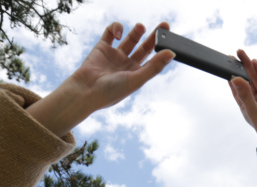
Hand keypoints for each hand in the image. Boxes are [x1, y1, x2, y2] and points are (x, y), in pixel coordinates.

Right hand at [27, 22, 174, 136]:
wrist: (85, 91)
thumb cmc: (111, 91)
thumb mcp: (136, 79)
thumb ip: (154, 66)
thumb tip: (172, 53)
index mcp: (137, 74)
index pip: (154, 59)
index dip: (162, 48)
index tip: (169, 37)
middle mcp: (128, 65)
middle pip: (145, 47)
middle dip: (153, 37)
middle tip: (164, 25)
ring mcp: (115, 56)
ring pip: (130, 39)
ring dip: (137, 32)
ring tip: (140, 27)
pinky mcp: (102, 47)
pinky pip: (110, 33)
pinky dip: (115, 28)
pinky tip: (118, 32)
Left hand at [229, 50, 256, 150]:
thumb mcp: (253, 111)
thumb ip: (245, 95)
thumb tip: (235, 79)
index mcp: (245, 105)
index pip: (236, 88)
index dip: (231, 77)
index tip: (224, 65)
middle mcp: (255, 99)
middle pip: (246, 79)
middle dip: (240, 67)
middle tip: (233, 54)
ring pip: (256, 77)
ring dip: (249, 66)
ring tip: (241, 54)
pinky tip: (255, 62)